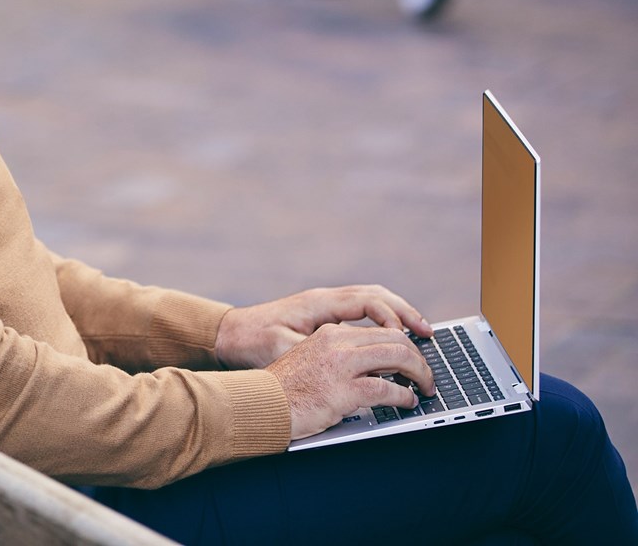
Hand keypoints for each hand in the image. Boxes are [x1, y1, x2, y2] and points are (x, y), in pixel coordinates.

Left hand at [215, 284, 433, 368]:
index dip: (393, 318)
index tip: (410, 338)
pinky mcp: (323, 315)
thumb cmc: (253, 341)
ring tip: (419, 334)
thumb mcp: (281, 349)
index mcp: (319, 303)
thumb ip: (312, 354)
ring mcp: (325, 305)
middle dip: (405, 312)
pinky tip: (392, 338)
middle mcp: (325, 299)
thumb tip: (341, 363)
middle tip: (428, 333)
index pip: (367, 301)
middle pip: (376, 295)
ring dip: (396, 314)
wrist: (230, 334)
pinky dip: (381, 320)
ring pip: (371, 300)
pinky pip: (361, 310)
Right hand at [267, 322, 436, 439]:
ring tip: (424, 389)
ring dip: (419, 375)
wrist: (261, 403)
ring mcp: (340, 365)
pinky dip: (403, 396)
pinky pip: (386, 390)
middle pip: (395, 339)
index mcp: (330, 332)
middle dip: (419, 359)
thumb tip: (374, 364)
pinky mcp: (342, 391)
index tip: (417, 356)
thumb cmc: (285, 388)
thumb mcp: (312, 358)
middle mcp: (337, 342)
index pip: (381, 329)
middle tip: (428, 377)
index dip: (406, 343)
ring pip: (397, 358)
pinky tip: (407, 402)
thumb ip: (339, 354)